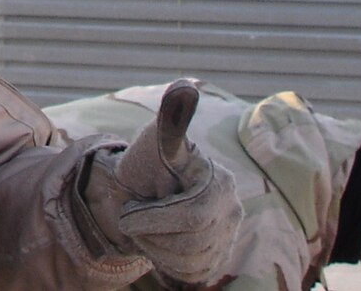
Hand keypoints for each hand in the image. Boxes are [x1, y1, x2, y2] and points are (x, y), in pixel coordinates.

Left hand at [80, 80, 239, 286]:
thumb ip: (169, 122)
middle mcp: (231, 210)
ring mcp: (227, 237)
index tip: (130, 212)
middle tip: (133, 218)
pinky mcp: (216, 260)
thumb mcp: (152, 141)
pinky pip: (191, 274)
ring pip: (189, 261)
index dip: (157, 218)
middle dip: (152, 232)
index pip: (192, 216)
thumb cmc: (147, 165)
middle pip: (190, 243)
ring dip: (156, 247)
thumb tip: (185, 88)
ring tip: (146, 226)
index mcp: (219, 182)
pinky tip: (159, 241)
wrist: (140, 194)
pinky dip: (166, 262)